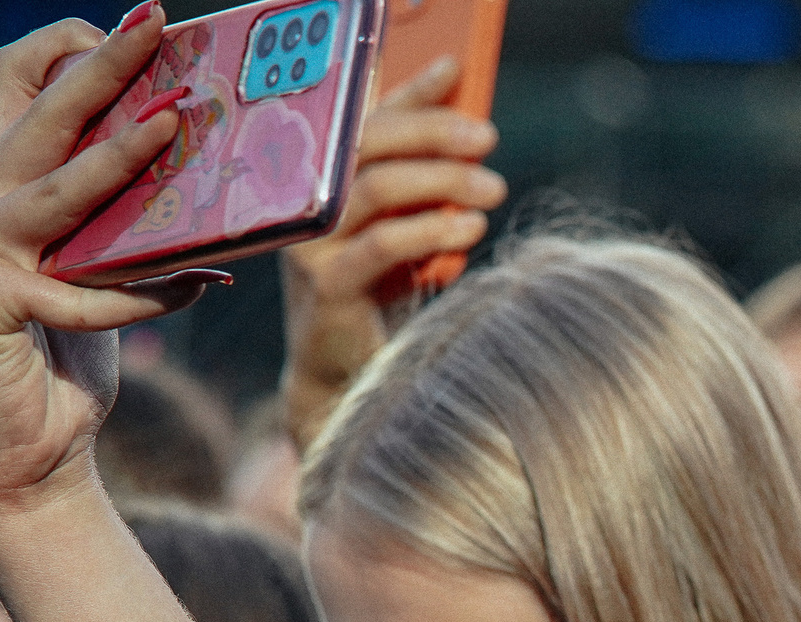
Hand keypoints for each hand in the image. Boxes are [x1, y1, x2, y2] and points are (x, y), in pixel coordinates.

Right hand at [0, 11, 219, 545]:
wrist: (28, 456)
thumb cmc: (65, 361)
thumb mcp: (102, 276)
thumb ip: (125, 226)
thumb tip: (205, 180)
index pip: (18, 87)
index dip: (70, 49)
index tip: (136, 30)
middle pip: (39, 112)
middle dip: (103, 65)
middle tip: (156, 25)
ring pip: (60, 189)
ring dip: (123, 157)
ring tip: (178, 125)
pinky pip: (86, 289)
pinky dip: (149, 293)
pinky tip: (201, 288)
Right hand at [278, 53, 504, 450]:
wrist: (350, 375)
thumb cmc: (384, 293)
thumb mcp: (408, 221)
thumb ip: (424, 170)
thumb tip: (462, 102)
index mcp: (325, 175)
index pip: (367, 116)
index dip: (410, 90)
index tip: (458, 67)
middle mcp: (307, 199)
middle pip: (368, 142)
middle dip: (434, 131)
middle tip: (488, 136)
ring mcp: (311, 241)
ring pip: (376, 186)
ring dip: (442, 180)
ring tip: (493, 187)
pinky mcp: (327, 284)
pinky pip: (382, 243)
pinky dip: (430, 230)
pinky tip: (469, 229)